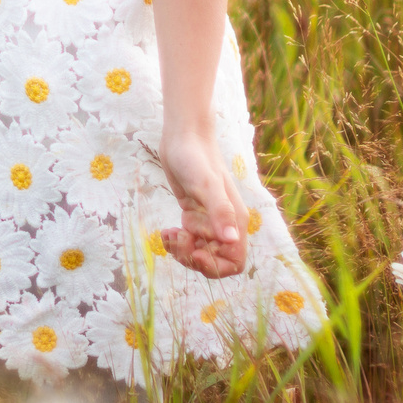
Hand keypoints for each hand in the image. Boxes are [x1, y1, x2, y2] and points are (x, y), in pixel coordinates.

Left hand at [159, 123, 248, 279]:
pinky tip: (166, 230)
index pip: (235, 261)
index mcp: (236, 221)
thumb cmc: (196, 159)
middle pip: (214, 261)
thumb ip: (221, 212)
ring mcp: (209, 221)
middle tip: (178, 240)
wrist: (182, 137)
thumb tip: (232, 240)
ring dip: (182, 250)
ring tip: (169, 234)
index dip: (216, 265)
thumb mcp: (207, 186)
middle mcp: (225, 224)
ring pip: (200, 252)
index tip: (197, 252)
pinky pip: (188, 241)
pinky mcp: (194, 215)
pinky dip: (176, 242)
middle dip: (194, 258)